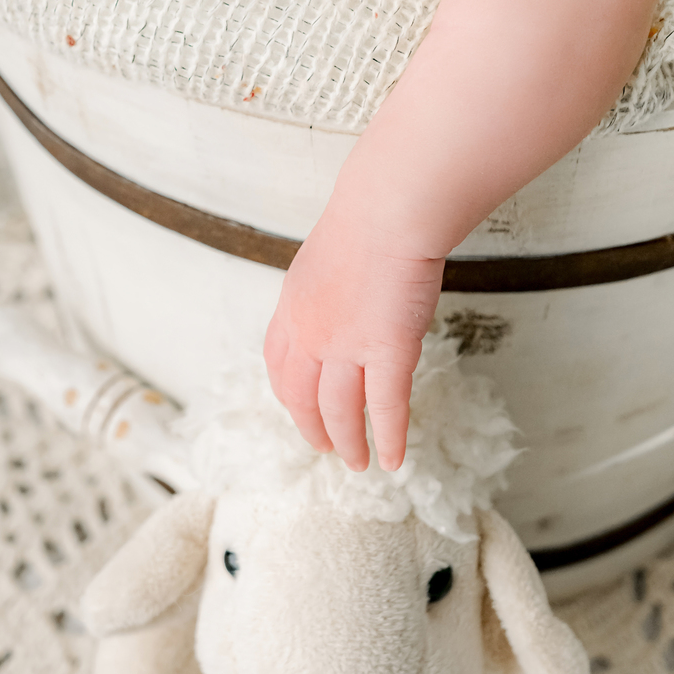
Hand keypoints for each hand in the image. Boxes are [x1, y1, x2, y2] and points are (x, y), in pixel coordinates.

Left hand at [263, 189, 444, 471]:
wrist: (388, 210)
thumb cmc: (368, 220)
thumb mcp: (324, 259)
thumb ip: (324, 290)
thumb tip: (339, 302)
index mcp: (292, 308)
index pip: (279, 365)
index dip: (289, 395)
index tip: (300, 409)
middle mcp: (310, 333)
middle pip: (303, 397)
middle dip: (313, 428)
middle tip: (326, 448)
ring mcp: (346, 346)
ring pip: (340, 411)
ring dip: (348, 442)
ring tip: (358, 464)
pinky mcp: (388, 351)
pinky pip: (386, 407)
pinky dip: (390, 437)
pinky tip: (394, 459)